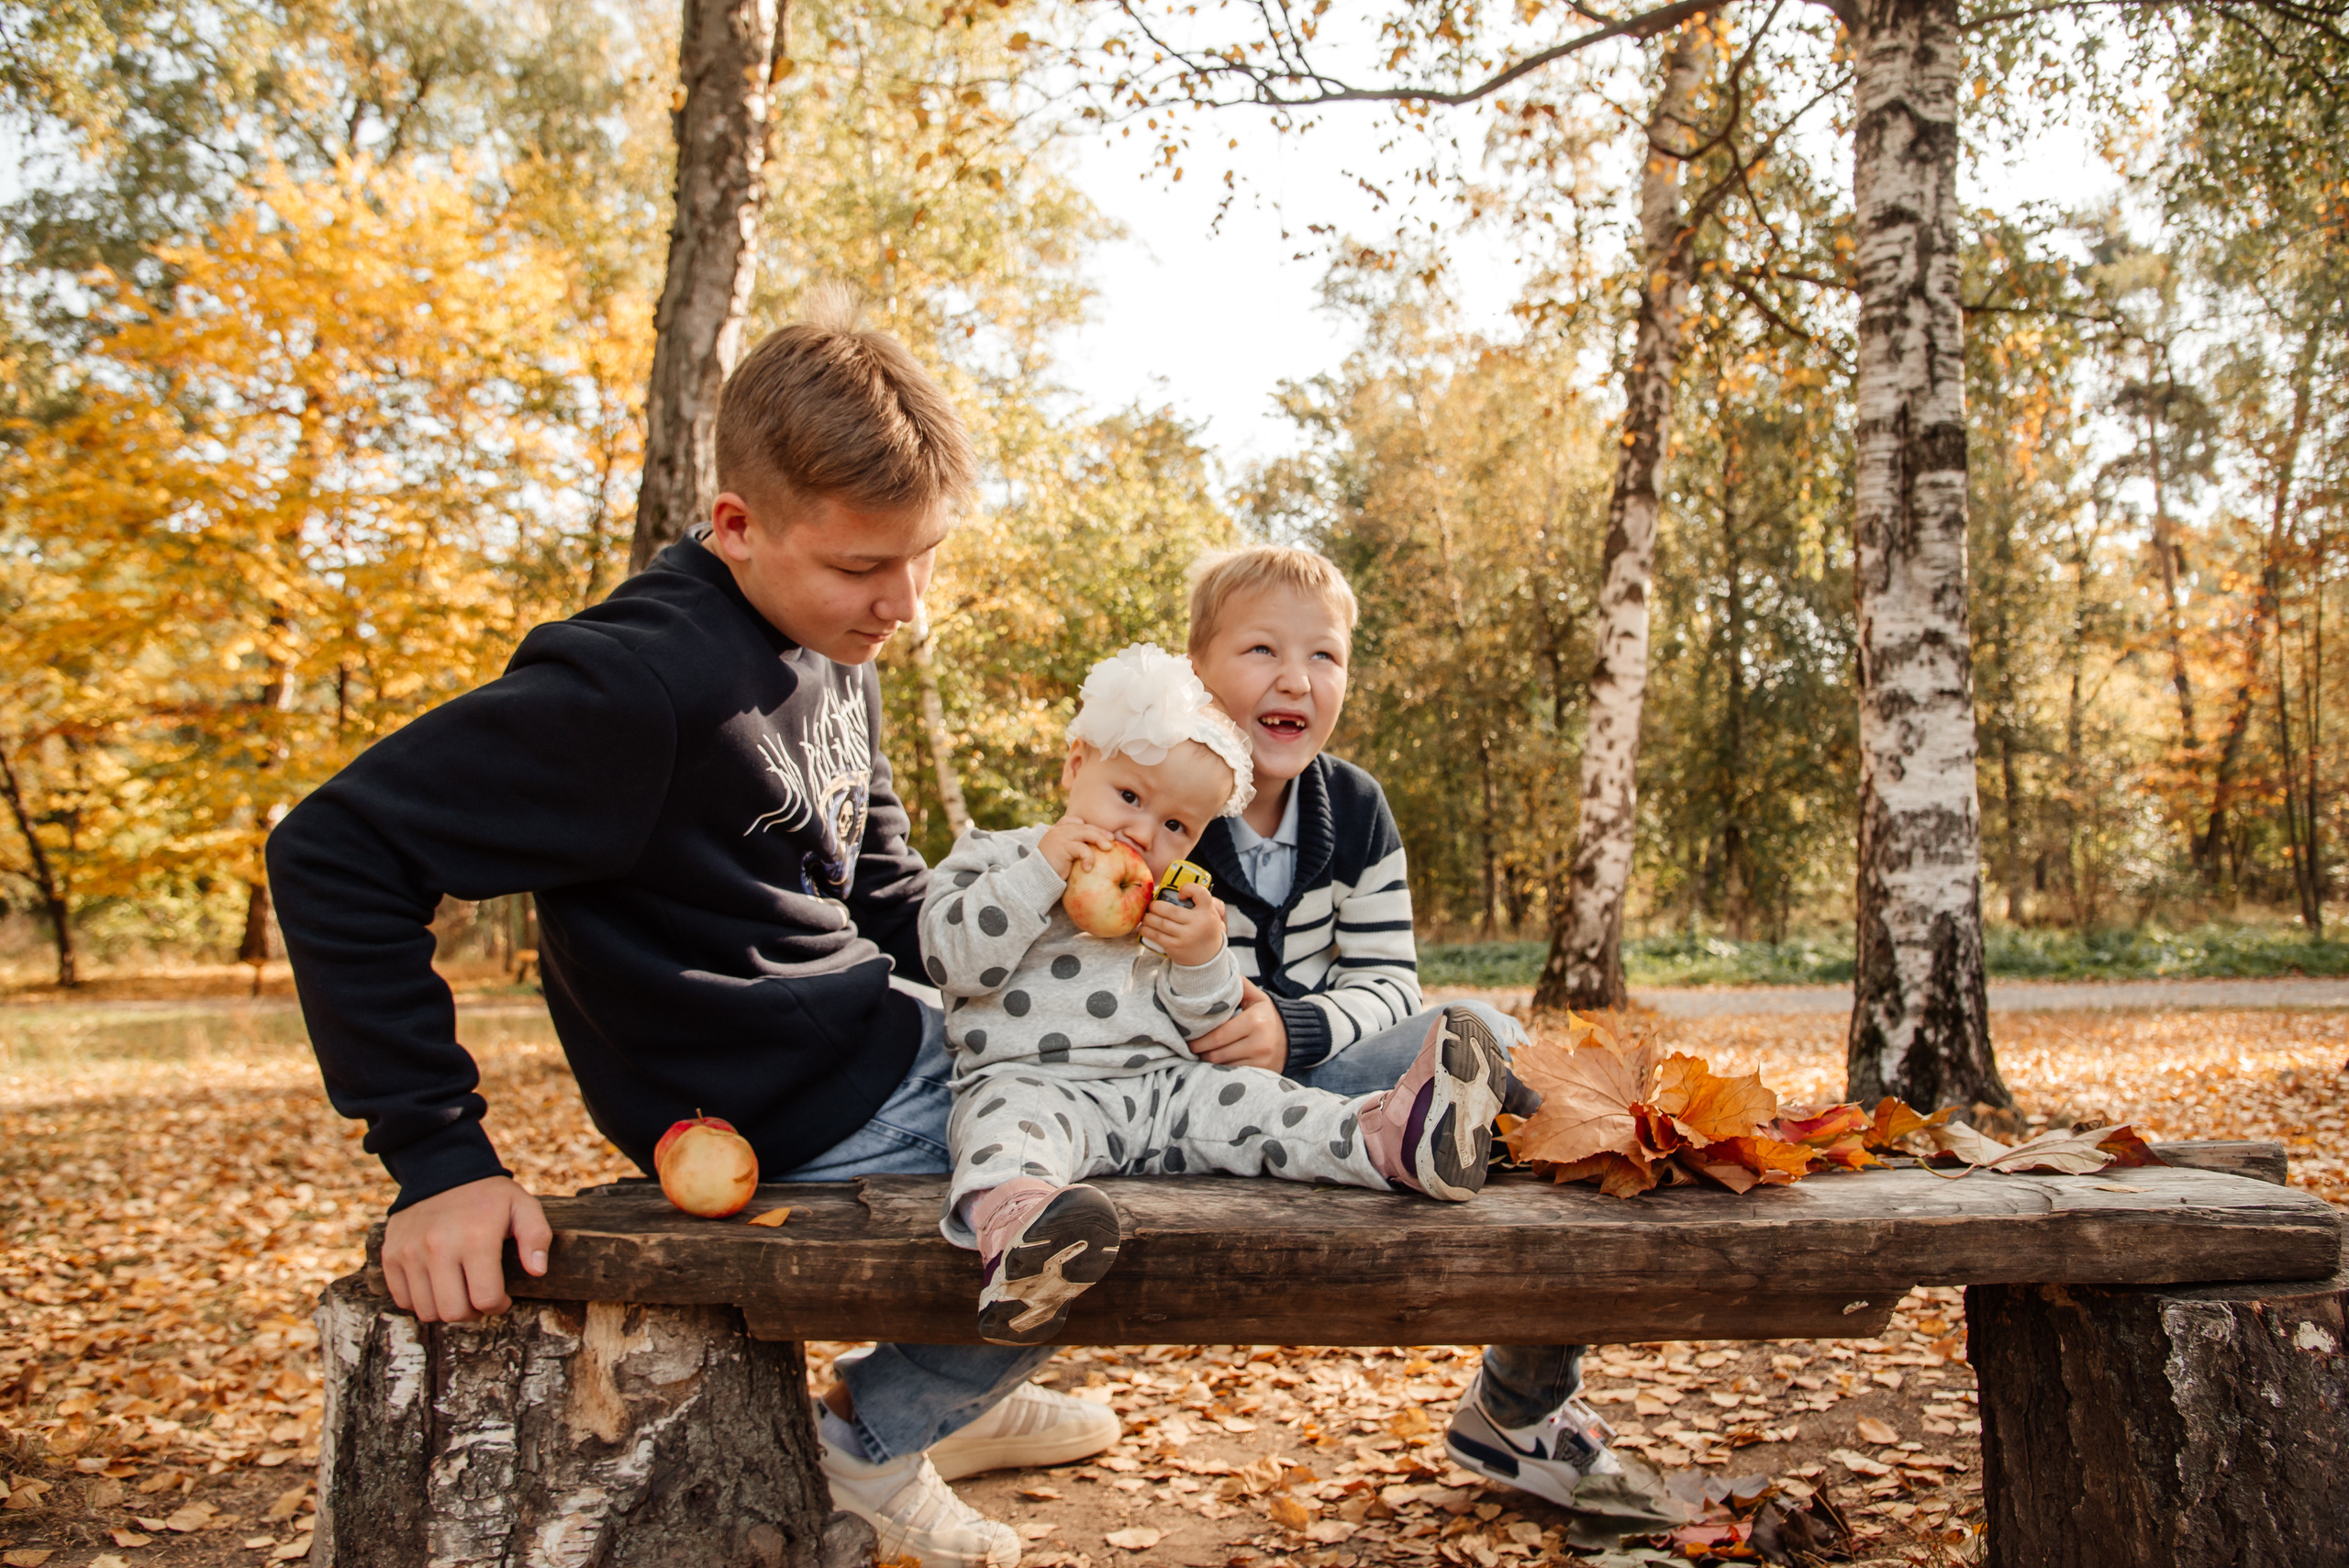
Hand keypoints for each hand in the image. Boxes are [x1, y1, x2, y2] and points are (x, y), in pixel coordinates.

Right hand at [380, 1175, 550, 1323]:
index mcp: (476, 1238)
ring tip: (459, 1290)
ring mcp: (410, 1252)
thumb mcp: (523, 1206)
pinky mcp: (390, 1255)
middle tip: (479, 1296)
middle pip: (454, 1312)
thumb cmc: (487, 1196)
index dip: (498, 1305)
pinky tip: (437, 1284)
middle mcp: (438, 1247)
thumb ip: (536, 1237)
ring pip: (427, 1311)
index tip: (502, 1296)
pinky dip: (421, 1300)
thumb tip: (538, 1271)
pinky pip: (403, 1300)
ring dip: (446, 1308)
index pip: (485, 1300)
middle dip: (472, 1312)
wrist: (441, 1168)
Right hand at [1039, 812, 1118, 879]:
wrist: (1035, 879)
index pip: (1076, 821)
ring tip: (1109, 848)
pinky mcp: (1062, 847)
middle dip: (1100, 832)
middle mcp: (1058, 831)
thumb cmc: (1051, 871)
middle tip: (1112, 840)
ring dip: (1099, 839)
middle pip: (1084, 827)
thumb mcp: (1063, 856)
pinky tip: (1089, 867)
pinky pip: (1081, 848)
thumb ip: (1073, 848)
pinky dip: (1089, 857)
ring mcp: (1060, 837)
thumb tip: (1093, 849)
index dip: (1091, 826)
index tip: (1103, 834)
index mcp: (1057, 831)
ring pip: (1085, 833)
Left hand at [1143, 891, 1226, 967]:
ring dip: (1148, 918)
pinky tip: (1144, 927)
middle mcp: (1198, 923)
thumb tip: (1181, 889)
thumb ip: (1202, 900)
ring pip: (1160, 923)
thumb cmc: (1205, 930)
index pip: (1200, 893)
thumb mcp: (1211, 914)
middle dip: (1155, 906)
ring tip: (1146, 916)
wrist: (1208, 958)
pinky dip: (1146, 930)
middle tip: (1152, 906)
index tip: (1180, 893)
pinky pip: (1156, 936)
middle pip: (1170, 910)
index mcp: (1208, 912)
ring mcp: (1185, 936)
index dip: (1188, 888)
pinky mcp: (1175, 947)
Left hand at [1191, 978, 1289, 1069]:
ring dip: (1208, 1062)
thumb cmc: (1269, 1016)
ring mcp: (1261, 1061)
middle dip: (1200, 1053)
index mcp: (1255, 1021)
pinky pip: (1234, 1073)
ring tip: (1201, 1055)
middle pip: (1218, 1054)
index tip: (1187, 1040)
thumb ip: (1239, 986)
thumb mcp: (1258, 997)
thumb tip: (1216, 974)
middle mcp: (1259, 1042)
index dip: (1199, 1041)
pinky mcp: (1262, 1073)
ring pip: (1224, 1066)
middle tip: (1189, 1049)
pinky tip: (1215, 1063)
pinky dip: (1221, 1070)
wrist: (1295, 1037)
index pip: (1218, 1035)